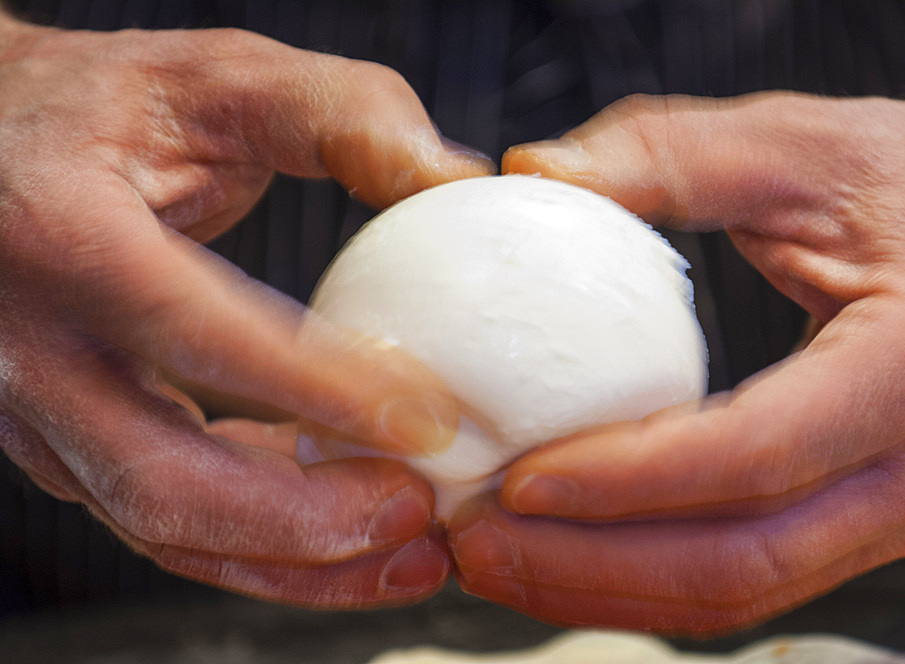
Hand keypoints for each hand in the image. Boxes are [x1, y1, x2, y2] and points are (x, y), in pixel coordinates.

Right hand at [0, 14, 491, 606]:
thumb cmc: (98, 108)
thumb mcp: (216, 75)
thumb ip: (340, 111)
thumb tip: (453, 181)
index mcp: (64, 236)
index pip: (197, 337)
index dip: (318, 392)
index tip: (427, 422)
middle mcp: (31, 344)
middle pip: (161, 482)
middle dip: (303, 523)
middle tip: (416, 518)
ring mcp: (38, 409)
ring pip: (162, 524)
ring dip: (292, 561)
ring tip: (406, 554)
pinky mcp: (68, 441)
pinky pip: (165, 513)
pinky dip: (262, 540)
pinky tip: (347, 522)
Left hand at [450, 90, 904, 633]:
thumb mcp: (796, 145)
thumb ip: (668, 154)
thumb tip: (530, 173)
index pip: (756, 455)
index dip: (627, 480)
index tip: (516, 478)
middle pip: (740, 561)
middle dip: (589, 565)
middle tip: (474, 540)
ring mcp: (897, 511)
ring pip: (738, 591)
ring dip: (603, 589)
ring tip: (495, 558)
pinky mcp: (860, 522)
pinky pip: (745, 576)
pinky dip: (643, 578)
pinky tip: (563, 548)